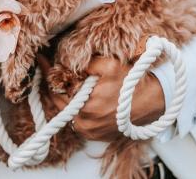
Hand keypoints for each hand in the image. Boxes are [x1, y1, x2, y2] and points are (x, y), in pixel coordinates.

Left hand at [40, 56, 164, 141]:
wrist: (154, 101)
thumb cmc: (132, 82)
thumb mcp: (109, 65)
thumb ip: (85, 63)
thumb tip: (67, 62)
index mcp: (85, 106)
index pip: (56, 88)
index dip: (47, 71)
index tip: (41, 60)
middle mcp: (85, 123)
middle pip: (59, 102)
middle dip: (56, 85)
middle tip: (51, 68)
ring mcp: (90, 131)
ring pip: (68, 112)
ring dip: (66, 97)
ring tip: (67, 81)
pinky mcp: (96, 135)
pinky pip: (78, 120)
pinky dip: (76, 108)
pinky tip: (80, 95)